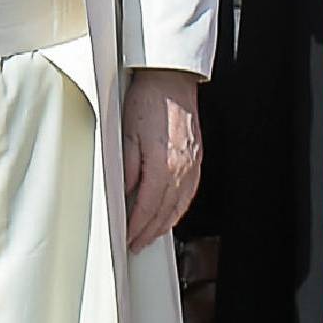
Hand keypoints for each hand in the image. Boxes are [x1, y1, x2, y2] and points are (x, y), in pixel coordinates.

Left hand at [121, 68, 202, 252]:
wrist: (171, 79)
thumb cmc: (148, 99)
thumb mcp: (125, 133)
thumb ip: (127, 167)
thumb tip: (126, 193)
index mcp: (163, 165)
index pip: (148, 208)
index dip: (137, 227)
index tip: (128, 237)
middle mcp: (182, 168)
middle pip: (165, 211)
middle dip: (150, 231)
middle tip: (137, 243)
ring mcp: (192, 164)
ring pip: (179, 205)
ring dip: (165, 224)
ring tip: (151, 234)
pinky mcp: (196, 157)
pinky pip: (189, 192)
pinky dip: (179, 208)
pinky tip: (172, 211)